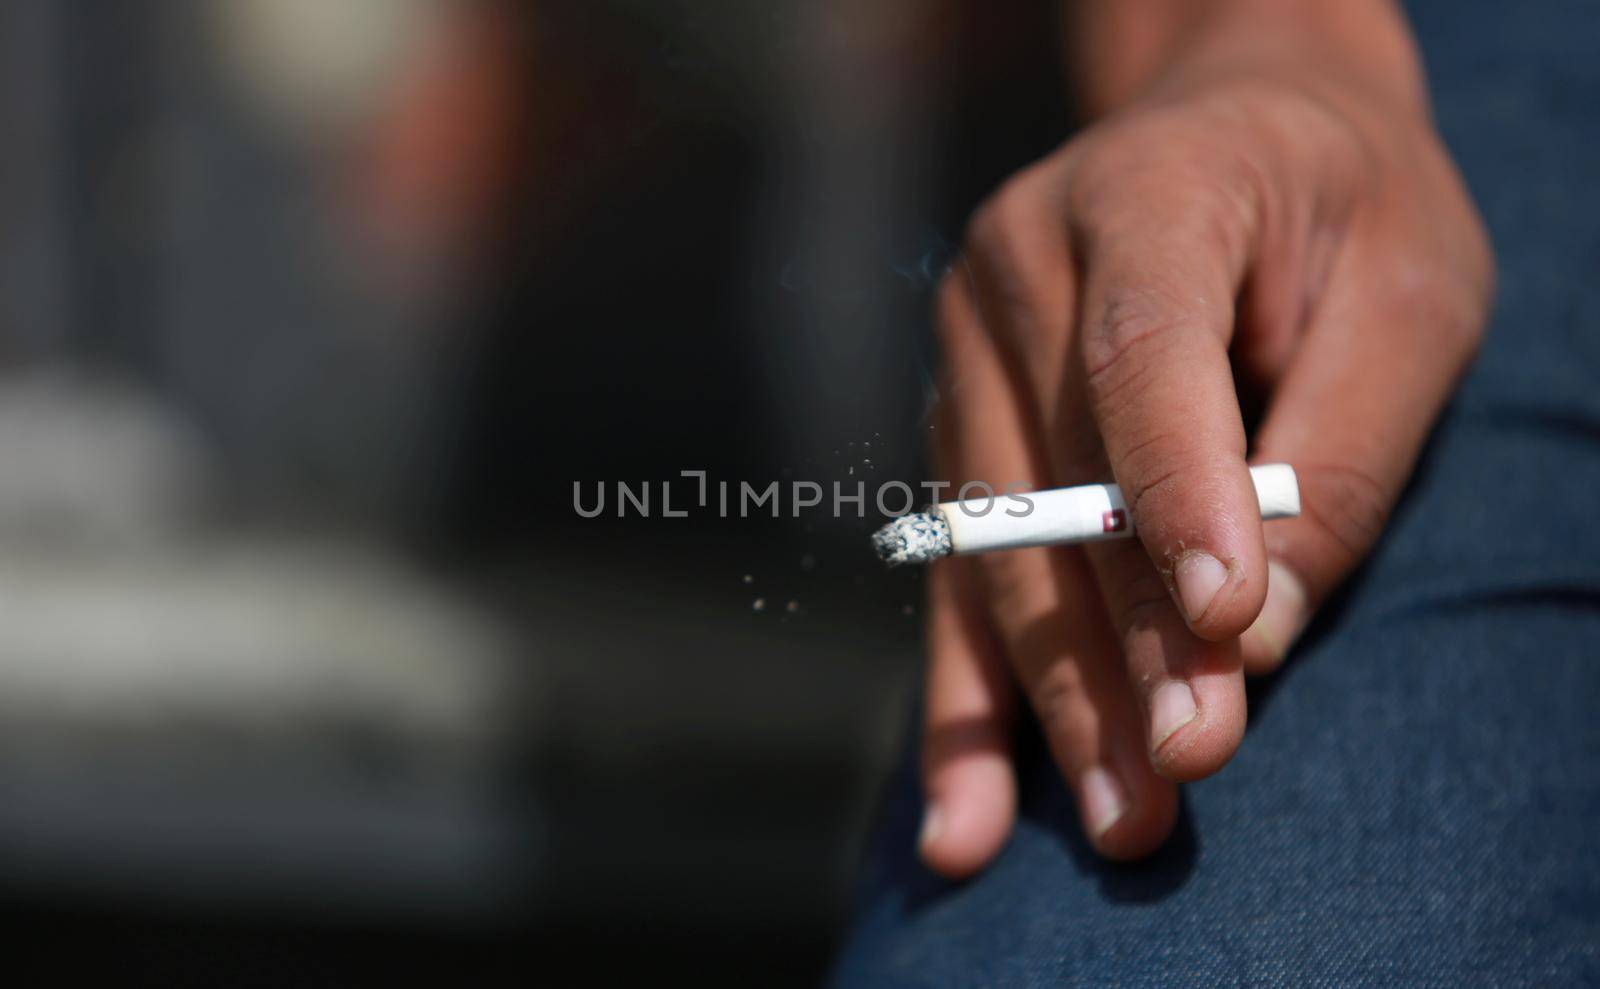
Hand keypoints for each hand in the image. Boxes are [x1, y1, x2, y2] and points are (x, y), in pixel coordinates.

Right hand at [918, 22, 1492, 872]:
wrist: (1236, 128)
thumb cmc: (1344, 208)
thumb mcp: (1407, 295)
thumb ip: (1335, 449)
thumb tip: (1249, 637)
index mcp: (1143, 191)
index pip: (1142, 356)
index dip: (1175, 499)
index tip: (1226, 636)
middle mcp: (1020, 267)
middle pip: (1056, 479)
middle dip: (1119, 642)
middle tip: (1177, 776)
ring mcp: (967, 346)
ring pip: (996, 545)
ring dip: (1052, 694)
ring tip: (1114, 818)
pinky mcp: (958, 420)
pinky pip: (961, 570)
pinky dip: (971, 694)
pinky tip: (966, 812)